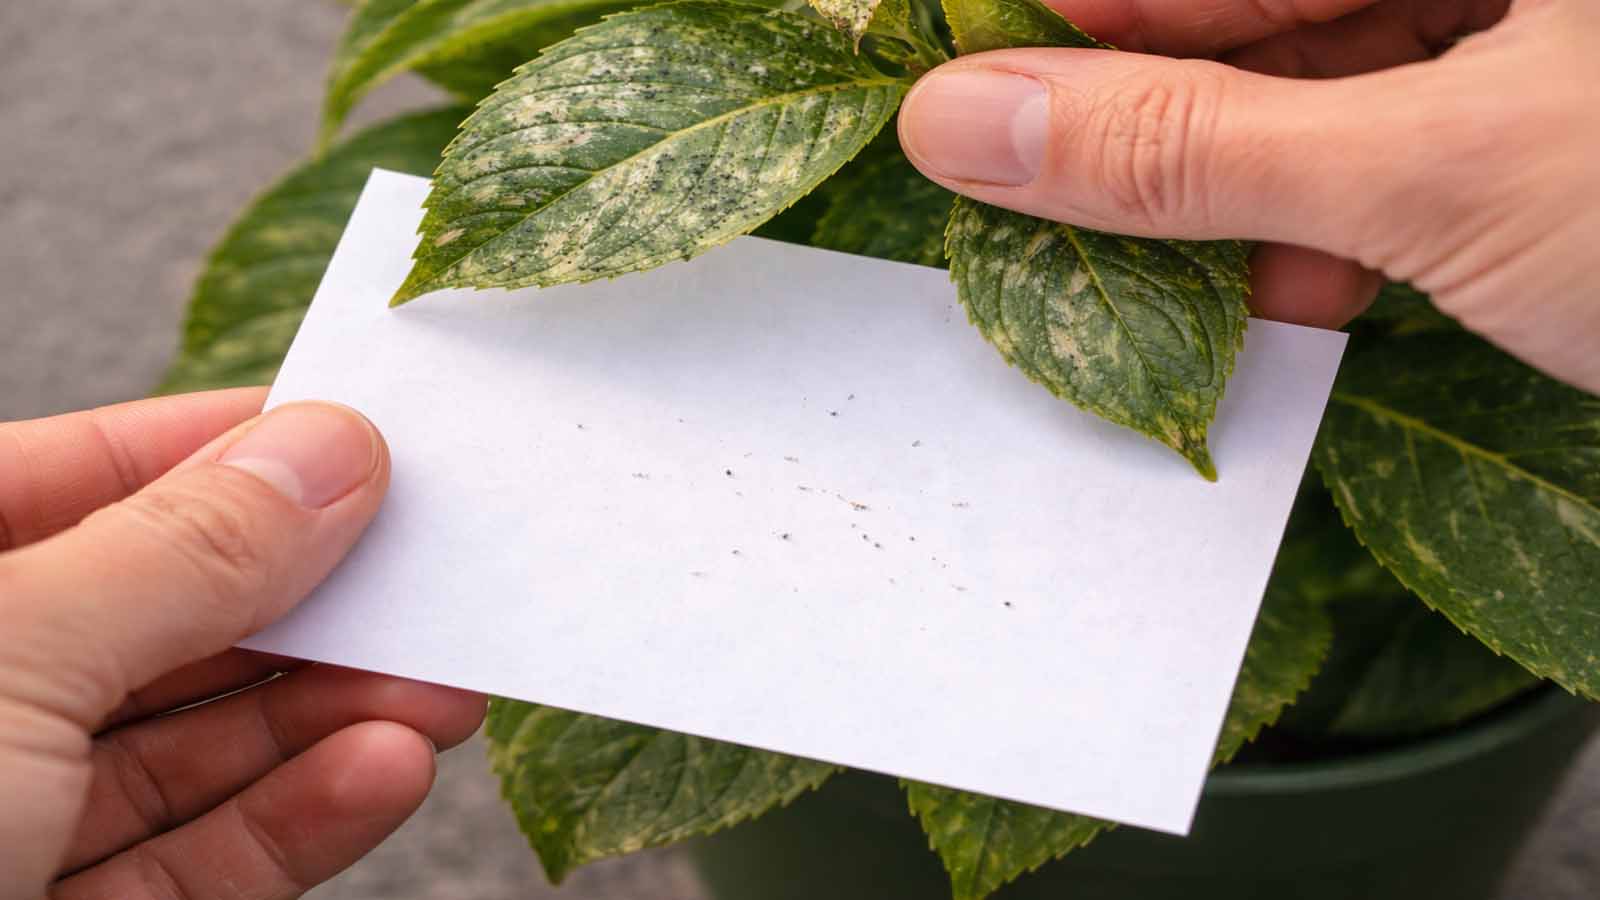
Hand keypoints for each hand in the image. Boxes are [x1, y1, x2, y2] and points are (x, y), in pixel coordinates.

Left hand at [0, 389, 485, 899]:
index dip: (224, 448)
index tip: (359, 441)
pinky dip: (300, 818)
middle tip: (430, 572)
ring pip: (192, 746)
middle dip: (306, 597)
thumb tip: (322, 453)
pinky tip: (379, 769)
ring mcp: (1, 823)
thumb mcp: (4, 661)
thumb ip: (180, 553)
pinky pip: (197, 860)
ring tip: (439, 683)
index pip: (78, 474)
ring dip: (328, 713)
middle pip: (158, 615)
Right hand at [898, 0, 1599, 393]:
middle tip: (1028, 172)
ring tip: (1147, 256)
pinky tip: (1286, 288)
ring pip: (1337, 71)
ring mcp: (1539, 39)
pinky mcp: (1558, 125)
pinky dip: (1336, 221)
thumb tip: (977, 124)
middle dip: (1154, 91)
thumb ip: (1188, 146)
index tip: (973, 64)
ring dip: (1237, 177)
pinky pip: (1410, 142)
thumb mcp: (1439, 172)